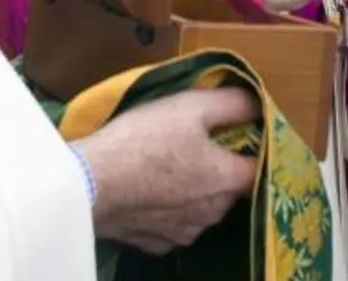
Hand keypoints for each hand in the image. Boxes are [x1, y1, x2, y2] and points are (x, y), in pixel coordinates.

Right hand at [74, 87, 259, 253]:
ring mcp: (184, 233)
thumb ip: (232, 104)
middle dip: (220, 168)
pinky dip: (168, 209)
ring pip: (202, 208)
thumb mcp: (190, 106)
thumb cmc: (143, 140)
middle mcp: (213, 213)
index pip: (259, 166)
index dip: (253, 148)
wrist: (88, 184)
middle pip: (229, 188)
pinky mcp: (156, 244)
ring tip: (168, 167)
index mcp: (227, 180)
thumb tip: (257, 104)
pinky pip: (173, 224)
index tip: (239, 134)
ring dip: (194, 191)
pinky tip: (149, 191)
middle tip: (196, 145)